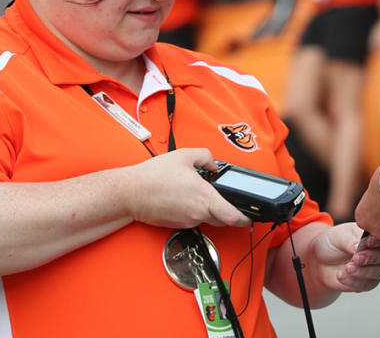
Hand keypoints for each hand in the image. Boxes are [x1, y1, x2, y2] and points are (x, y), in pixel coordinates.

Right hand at [119, 148, 249, 228]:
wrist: (131, 192)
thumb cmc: (153, 176)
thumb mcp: (184, 155)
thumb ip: (205, 156)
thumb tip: (212, 164)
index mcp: (205, 198)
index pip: (233, 217)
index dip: (245, 218)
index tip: (249, 215)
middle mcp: (198, 213)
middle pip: (224, 220)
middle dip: (228, 212)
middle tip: (227, 202)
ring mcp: (187, 221)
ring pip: (208, 220)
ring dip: (209, 210)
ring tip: (198, 195)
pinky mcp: (177, 224)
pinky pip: (193, 220)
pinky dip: (194, 212)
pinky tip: (184, 199)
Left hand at [312, 222, 379, 291]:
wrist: (321, 260)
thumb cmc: (333, 243)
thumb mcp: (338, 237)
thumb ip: (349, 241)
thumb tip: (358, 247)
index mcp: (375, 236)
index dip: (378, 241)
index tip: (367, 242)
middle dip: (371, 258)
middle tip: (355, 258)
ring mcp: (376, 269)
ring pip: (379, 272)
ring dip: (363, 271)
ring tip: (347, 268)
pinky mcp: (368, 283)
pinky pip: (366, 285)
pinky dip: (353, 281)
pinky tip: (341, 276)